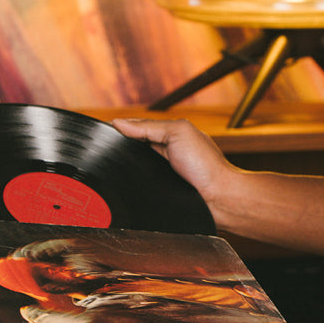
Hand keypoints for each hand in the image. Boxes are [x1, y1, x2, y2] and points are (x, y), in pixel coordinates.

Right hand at [111, 117, 231, 213]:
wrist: (219, 199)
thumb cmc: (207, 166)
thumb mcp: (178, 133)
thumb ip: (149, 127)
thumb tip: (119, 123)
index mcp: (170, 137)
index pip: (137, 130)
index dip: (122, 130)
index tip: (104, 131)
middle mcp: (166, 155)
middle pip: (133, 150)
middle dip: (121, 150)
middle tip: (108, 151)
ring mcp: (162, 175)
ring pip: (134, 170)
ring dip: (126, 170)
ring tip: (117, 169)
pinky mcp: (160, 193)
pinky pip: (140, 188)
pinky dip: (132, 187)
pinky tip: (127, 187)